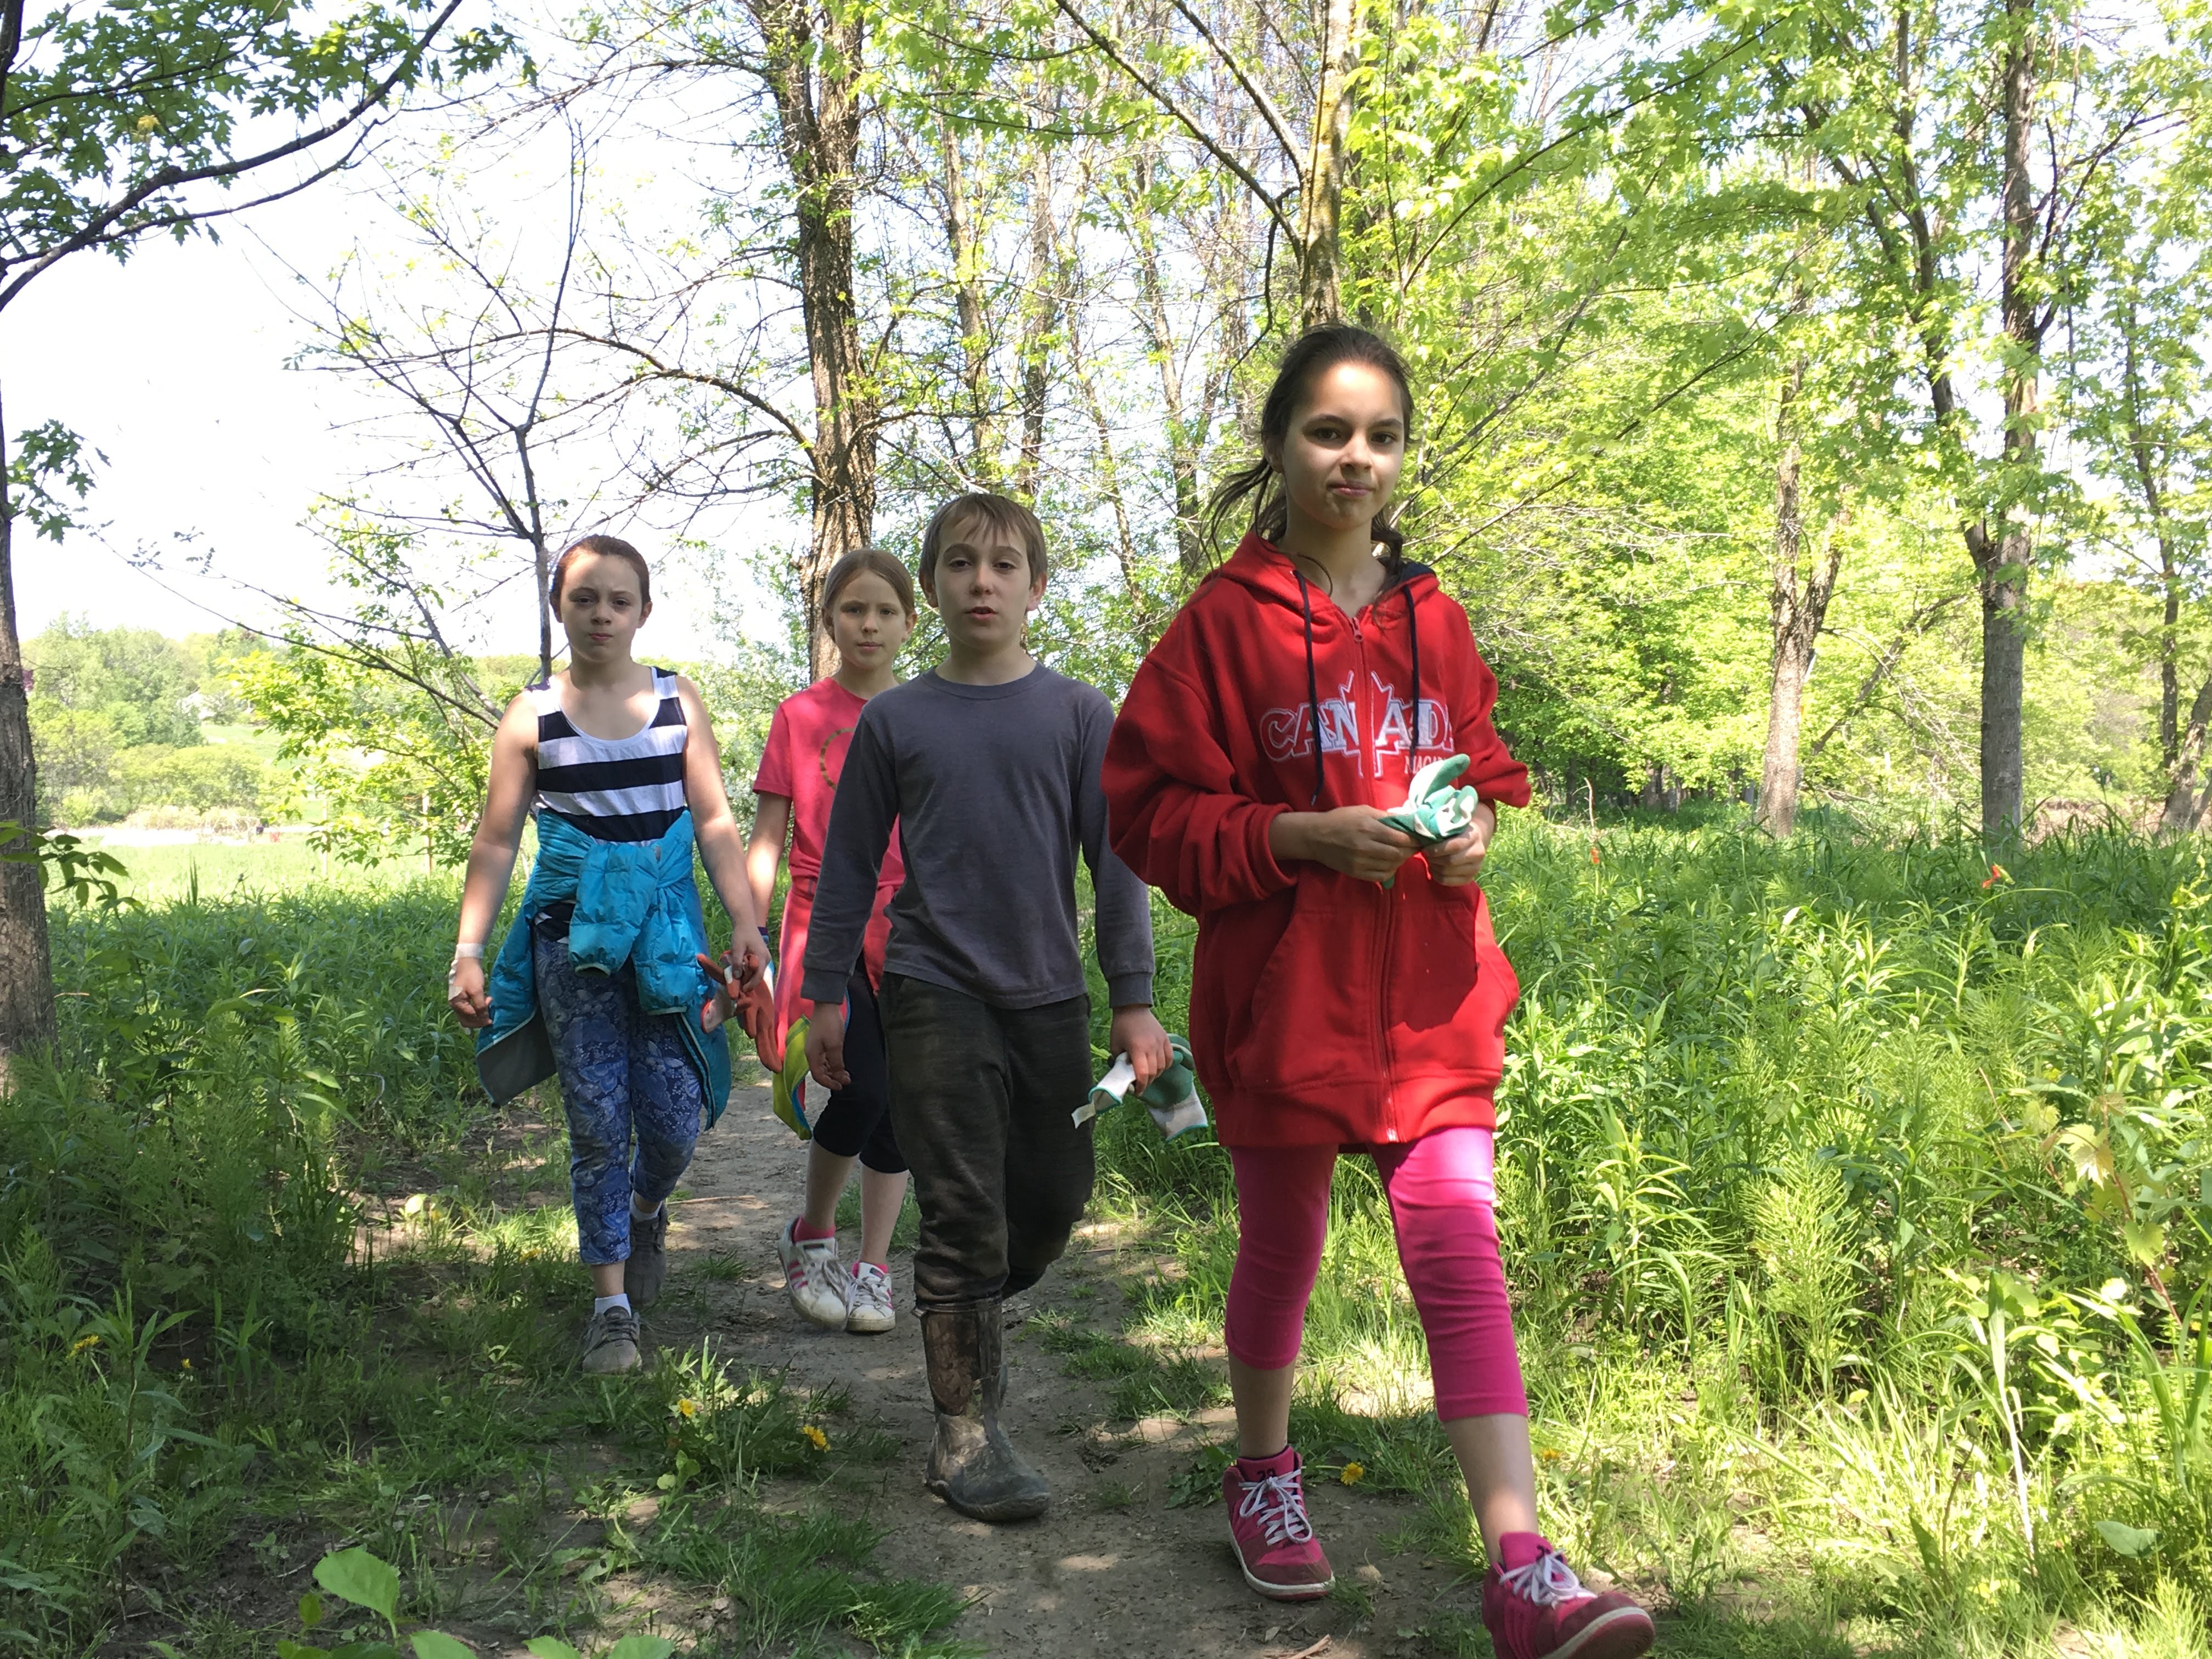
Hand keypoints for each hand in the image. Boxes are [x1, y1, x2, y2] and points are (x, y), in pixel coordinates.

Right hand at [447, 955, 490, 1028]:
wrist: (467, 961)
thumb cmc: (471, 975)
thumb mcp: (477, 991)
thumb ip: (480, 1005)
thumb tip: (483, 1018)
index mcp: (456, 1003)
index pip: (469, 1018)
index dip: (480, 1020)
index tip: (491, 1019)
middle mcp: (454, 1005)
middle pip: (466, 1020)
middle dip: (479, 1020)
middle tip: (489, 1017)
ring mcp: (457, 1002)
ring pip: (468, 1015)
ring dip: (479, 1013)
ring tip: (488, 1003)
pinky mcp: (462, 998)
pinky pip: (469, 1009)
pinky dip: (477, 1008)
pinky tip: (485, 1001)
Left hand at [731, 927, 771, 984]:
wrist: (746, 923)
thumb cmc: (741, 935)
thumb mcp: (736, 949)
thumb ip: (737, 963)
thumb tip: (737, 977)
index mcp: (762, 956)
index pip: (759, 975)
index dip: (751, 984)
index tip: (743, 989)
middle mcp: (767, 958)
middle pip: (759, 975)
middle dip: (750, 982)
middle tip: (739, 987)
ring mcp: (766, 957)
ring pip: (758, 972)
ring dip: (749, 976)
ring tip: (739, 980)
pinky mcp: (763, 956)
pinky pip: (758, 967)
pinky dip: (750, 971)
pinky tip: (742, 972)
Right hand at [806, 1003, 849, 1090]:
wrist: (826, 1005)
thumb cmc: (829, 1024)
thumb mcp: (835, 1045)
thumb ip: (836, 1063)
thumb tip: (840, 1077)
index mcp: (811, 1055)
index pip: (818, 1076)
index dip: (829, 1083)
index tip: (841, 1086)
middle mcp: (811, 1054)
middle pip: (820, 1072)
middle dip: (833, 1078)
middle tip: (846, 1081)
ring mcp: (815, 1048)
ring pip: (823, 1066)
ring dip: (833, 1071)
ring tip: (846, 1074)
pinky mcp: (820, 1043)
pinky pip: (825, 1058)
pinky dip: (833, 1064)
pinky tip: (841, 1065)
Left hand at [1110, 1005, 1172, 1090]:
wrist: (1132, 1008)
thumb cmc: (1121, 1027)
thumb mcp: (1115, 1045)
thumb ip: (1120, 1061)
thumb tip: (1126, 1074)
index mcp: (1137, 1048)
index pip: (1143, 1073)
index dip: (1141, 1086)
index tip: (1137, 1091)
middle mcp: (1151, 1046)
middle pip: (1154, 1072)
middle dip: (1147, 1082)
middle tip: (1140, 1084)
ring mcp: (1161, 1042)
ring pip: (1163, 1066)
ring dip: (1156, 1074)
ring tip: (1148, 1075)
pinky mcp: (1166, 1039)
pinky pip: (1170, 1057)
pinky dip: (1165, 1065)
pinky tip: (1159, 1067)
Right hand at [1271, 805, 1418, 883]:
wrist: (1316, 837)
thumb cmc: (1340, 819)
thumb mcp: (1363, 810)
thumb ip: (1385, 816)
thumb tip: (1407, 820)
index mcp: (1368, 828)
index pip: (1401, 839)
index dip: (1413, 840)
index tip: (1418, 838)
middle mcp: (1365, 846)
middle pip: (1398, 854)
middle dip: (1410, 851)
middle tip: (1413, 847)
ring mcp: (1360, 862)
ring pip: (1391, 866)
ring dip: (1400, 861)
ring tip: (1401, 854)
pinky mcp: (1356, 872)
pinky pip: (1380, 876)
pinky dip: (1390, 871)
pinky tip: (1389, 863)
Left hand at [1425, 801, 1497, 885]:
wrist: (1474, 841)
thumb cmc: (1458, 831)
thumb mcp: (1452, 825)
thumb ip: (1441, 829)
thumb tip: (1422, 831)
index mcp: (1473, 838)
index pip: (1454, 846)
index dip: (1436, 849)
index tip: (1425, 849)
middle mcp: (1477, 854)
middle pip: (1450, 861)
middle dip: (1433, 859)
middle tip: (1426, 854)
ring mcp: (1475, 868)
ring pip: (1447, 872)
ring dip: (1434, 867)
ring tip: (1429, 860)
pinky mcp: (1469, 879)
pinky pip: (1447, 882)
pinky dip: (1436, 876)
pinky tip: (1433, 868)